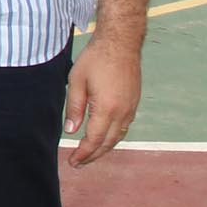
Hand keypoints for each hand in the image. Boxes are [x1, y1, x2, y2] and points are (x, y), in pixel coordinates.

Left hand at [64, 33, 140, 166]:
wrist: (121, 43)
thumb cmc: (96, 59)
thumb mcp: (77, 81)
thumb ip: (74, 107)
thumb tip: (71, 130)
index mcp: (107, 108)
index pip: (94, 140)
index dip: (83, 153)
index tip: (73, 162)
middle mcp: (123, 112)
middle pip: (108, 143)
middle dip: (93, 155)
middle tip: (79, 163)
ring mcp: (131, 108)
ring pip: (118, 136)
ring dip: (104, 148)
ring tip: (90, 154)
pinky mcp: (134, 102)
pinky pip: (124, 127)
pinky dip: (113, 137)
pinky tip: (104, 137)